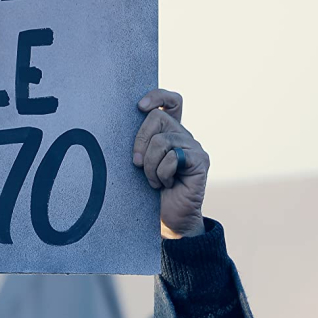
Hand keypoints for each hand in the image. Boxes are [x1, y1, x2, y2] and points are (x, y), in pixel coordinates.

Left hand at [133, 89, 208, 238]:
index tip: (140, 107)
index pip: (171, 101)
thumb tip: (117, 124)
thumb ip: (139, 144)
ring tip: (155, 181)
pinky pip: (172, 158)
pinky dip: (161, 174)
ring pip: (162, 141)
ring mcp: (195, 148)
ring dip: (150, 166)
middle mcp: (184, 136)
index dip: (157, 96)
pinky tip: (166, 186)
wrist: (171, 220)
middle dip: (140, 141)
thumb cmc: (150, 193)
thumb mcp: (141, 164)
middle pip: (157, 118)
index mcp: (171, 133)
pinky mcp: (201, 161)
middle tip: (138, 164)